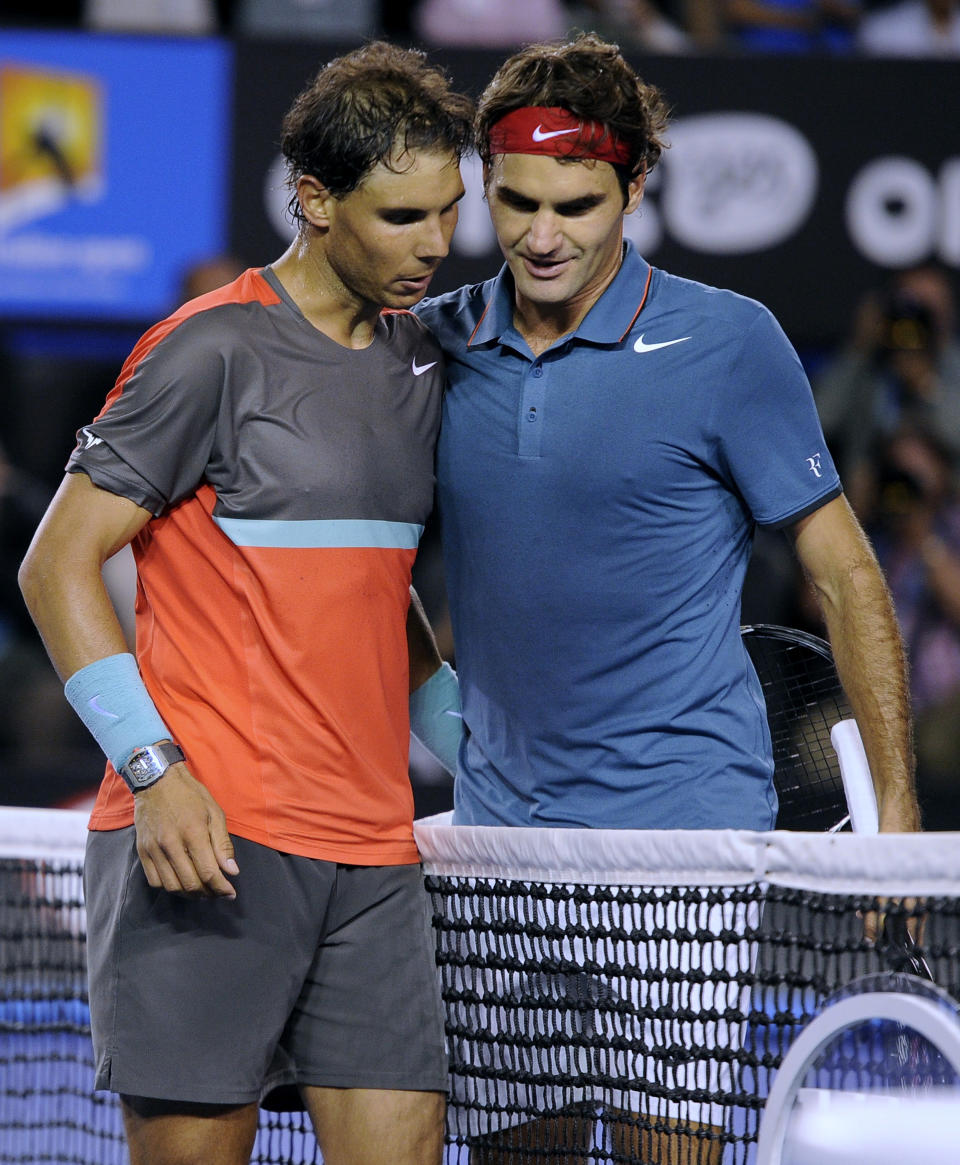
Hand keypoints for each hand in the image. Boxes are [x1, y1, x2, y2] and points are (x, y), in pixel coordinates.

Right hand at [133, 764, 238, 897]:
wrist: (156, 781)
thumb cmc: (190, 795)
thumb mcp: (214, 812)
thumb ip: (222, 844)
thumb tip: (232, 871)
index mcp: (193, 832)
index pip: (208, 871)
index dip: (221, 888)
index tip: (230, 893)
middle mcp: (171, 843)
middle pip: (190, 883)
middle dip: (208, 894)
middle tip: (218, 892)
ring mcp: (154, 849)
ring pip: (172, 886)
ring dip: (190, 894)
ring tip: (202, 890)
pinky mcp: (142, 851)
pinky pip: (155, 881)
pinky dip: (170, 887)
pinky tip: (181, 882)